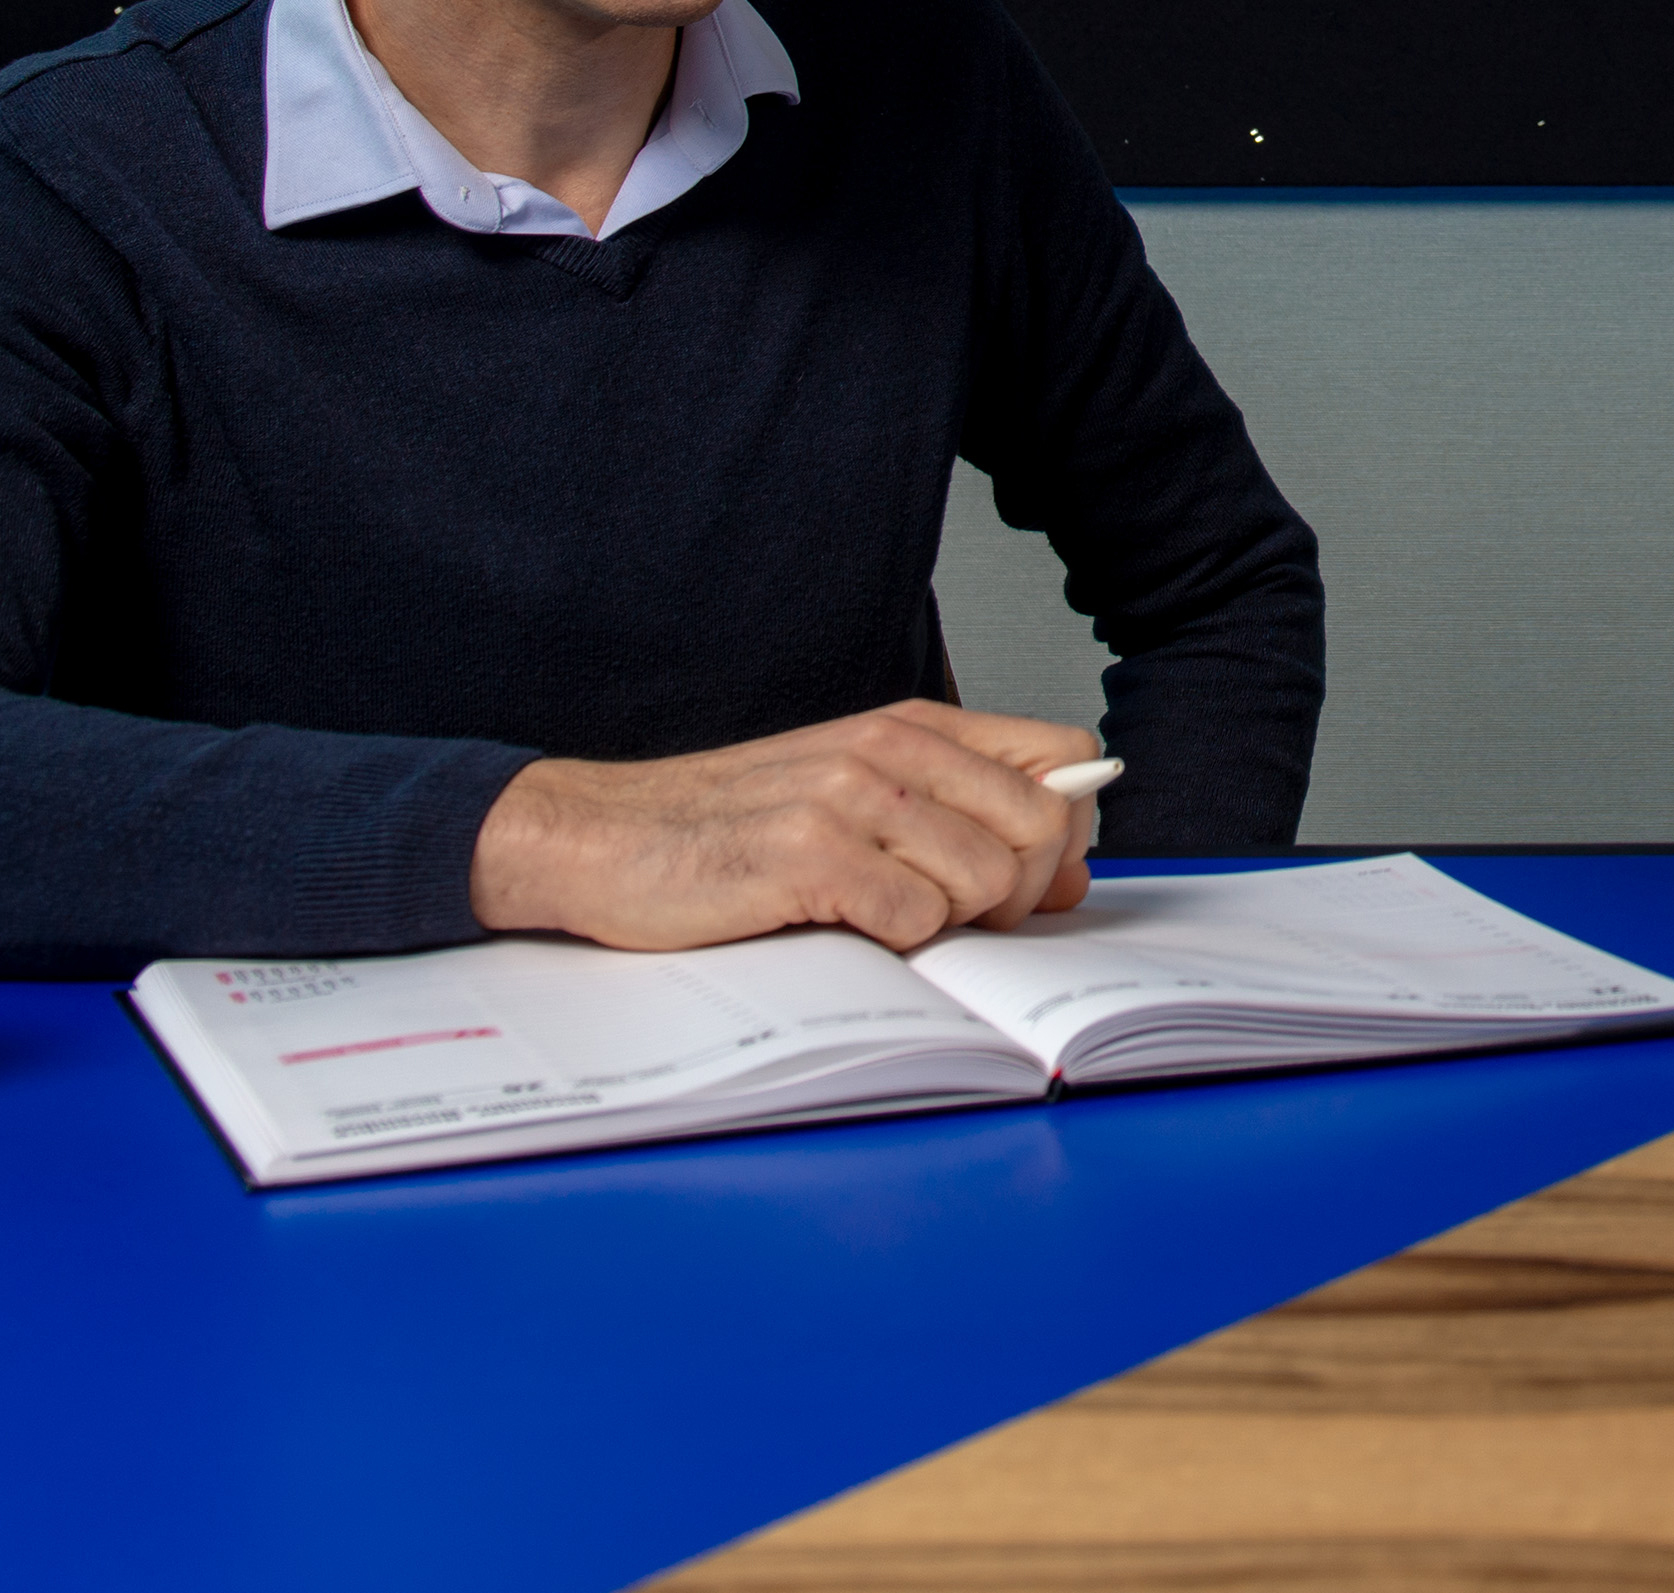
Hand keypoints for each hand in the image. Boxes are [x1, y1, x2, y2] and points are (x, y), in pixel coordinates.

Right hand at [469, 698, 1103, 953]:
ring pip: (986, 879)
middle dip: (1018, 891)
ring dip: (948, 923)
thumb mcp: (855, 793)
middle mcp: (890, 749)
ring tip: (878, 917)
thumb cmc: (730, 827)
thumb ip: (957, 817)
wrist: (603, 836)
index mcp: (912, 727)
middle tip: (953, 917)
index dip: (1070, 828)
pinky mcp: (808, 856)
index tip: (1037, 877)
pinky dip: (892, 945)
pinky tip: (839, 927)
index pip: (1063, 758)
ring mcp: (849, 799)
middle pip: (1042, 825)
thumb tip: (1067, 875)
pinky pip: (915, 921)